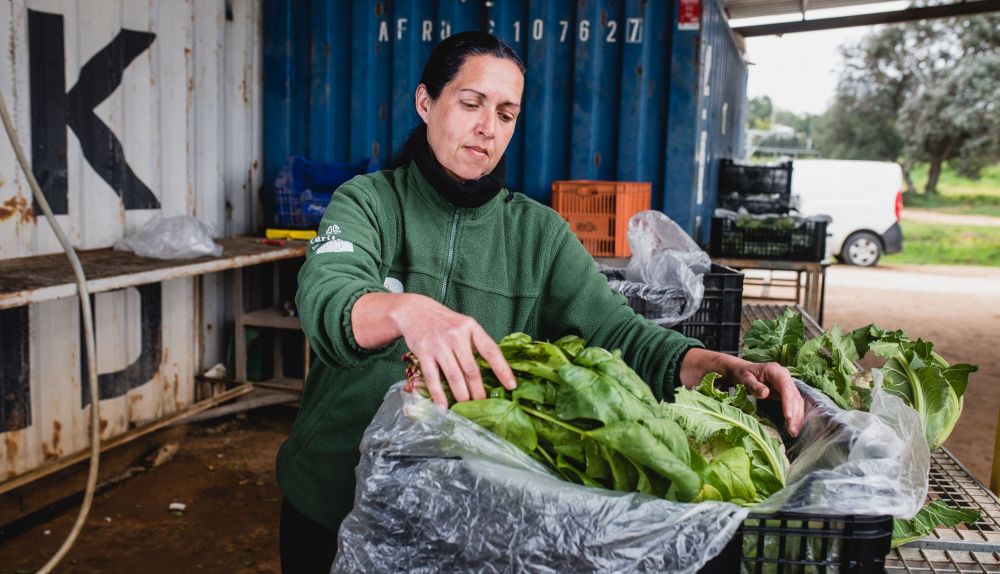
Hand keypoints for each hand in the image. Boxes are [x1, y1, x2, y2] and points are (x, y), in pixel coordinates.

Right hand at [388, 294, 515, 407]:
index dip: (503, 370)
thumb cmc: (445, 323)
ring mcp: (439, 344)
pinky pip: (433, 378)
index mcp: (471, 328)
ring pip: (454, 376)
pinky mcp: (424, 353)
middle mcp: (456, 335)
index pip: (491, 351)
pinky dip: (439, 395)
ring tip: (467, 407)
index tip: (511, 386)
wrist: (416, 311)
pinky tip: (443, 407)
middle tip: (484, 405)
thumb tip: (494, 372)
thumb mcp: (465, 326)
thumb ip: (477, 344)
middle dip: (479, 391)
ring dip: (462, 395)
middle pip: (472, 369)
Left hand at [680, 348, 803, 435]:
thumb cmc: (741, 373)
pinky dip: (794, 415)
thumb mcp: (744, 378)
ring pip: (797, 401)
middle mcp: (784, 376)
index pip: (786, 387)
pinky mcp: (785, 392)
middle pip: (794, 396)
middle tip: (791, 431)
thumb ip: (754, 386)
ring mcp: (786, 384)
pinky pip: (793, 404)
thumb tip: (765, 393)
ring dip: (797, 417)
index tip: (788, 416)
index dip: (788, 402)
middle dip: (794, 414)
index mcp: (775, 371)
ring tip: (793, 432)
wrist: (740, 370)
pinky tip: (793, 426)